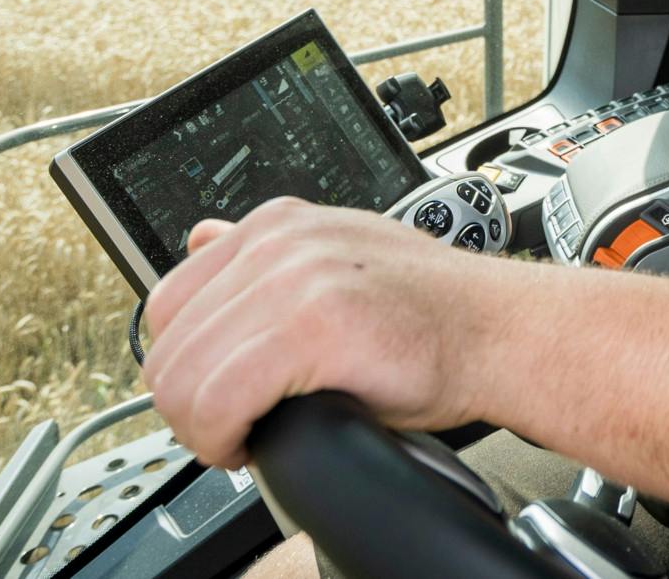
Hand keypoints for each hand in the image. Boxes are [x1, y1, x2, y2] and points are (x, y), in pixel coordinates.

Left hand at [140, 198, 504, 467]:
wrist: (501, 331)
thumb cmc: (433, 310)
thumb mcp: (339, 254)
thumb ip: (266, 253)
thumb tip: (204, 238)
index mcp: (278, 224)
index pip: (168, 303)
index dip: (185, 366)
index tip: (220, 394)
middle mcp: (280, 242)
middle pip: (167, 347)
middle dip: (188, 407)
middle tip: (231, 429)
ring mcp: (296, 279)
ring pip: (184, 380)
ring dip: (203, 429)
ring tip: (242, 438)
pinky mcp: (315, 326)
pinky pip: (220, 401)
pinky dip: (223, 439)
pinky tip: (253, 444)